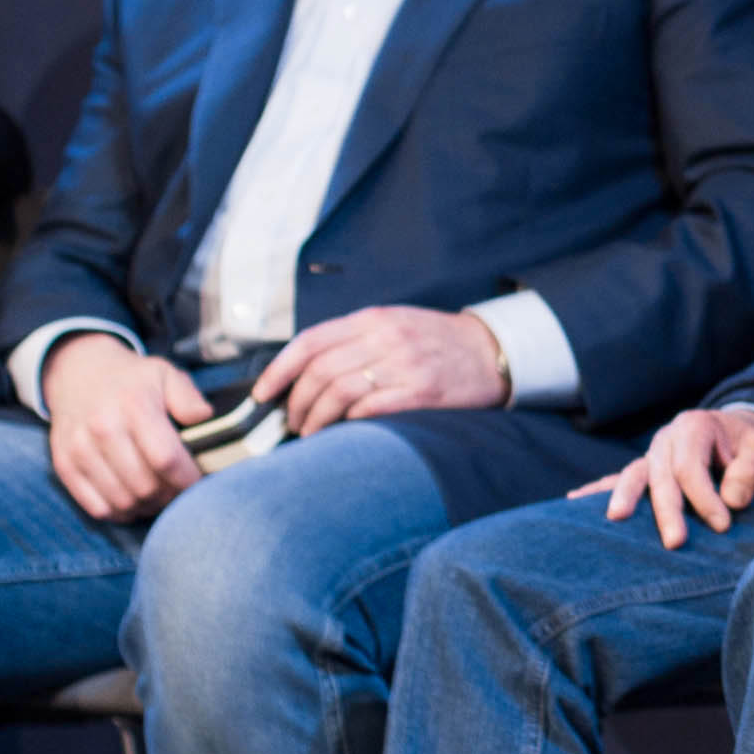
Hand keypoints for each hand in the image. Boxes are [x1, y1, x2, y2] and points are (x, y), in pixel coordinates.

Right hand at [42, 331, 212, 521]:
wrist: (77, 372)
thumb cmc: (130, 379)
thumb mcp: (164, 374)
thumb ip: (188, 397)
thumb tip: (203, 419)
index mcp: (133, 405)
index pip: (166, 459)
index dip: (187, 479)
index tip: (198, 481)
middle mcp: (103, 427)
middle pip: (146, 486)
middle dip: (170, 496)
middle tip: (178, 490)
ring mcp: (80, 448)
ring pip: (123, 502)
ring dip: (147, 507)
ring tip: (158, 496)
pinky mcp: (64, 465)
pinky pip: (97, 508)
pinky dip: (121, 513)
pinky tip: (133, 501)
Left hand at [255, 304, 511, 437]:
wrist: (491, 352)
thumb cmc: (437, 343)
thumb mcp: (393, 325)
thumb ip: (354, 341)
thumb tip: (305, 372)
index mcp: (372, 319)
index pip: (311, 342)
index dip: (279, 369)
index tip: (263, 393)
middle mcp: (385, 338)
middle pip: (320, 371)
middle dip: (296, 402)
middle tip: (291, 422)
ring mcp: (404, 364)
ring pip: (339, 392)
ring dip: (316, 419)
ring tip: (311, 433)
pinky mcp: (422, 392)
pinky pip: (370, 409)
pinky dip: (348, 424)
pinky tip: (341, 435)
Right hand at [578, 402, 753, 547]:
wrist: (738, 433)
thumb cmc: (751, 446)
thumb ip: (751, 472)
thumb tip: (733, 500)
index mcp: (694, 427)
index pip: (692, 466)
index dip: (705, 497)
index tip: (723, 525)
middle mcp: (667, 439)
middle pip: (661, 475)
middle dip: (666, 510)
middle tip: (675, 543)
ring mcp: (651, 454)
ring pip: (634, 475)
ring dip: (624, 498)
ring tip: (614, 519)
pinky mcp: (645, 470)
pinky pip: (618, 479)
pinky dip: (598, 490)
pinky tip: (574, 502)